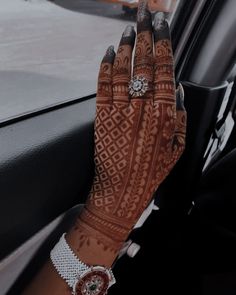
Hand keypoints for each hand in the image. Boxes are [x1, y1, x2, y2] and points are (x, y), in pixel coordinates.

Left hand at [72, 0, 185, 264]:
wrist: (120, 191)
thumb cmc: (149, 173)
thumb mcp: (176, 150)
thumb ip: (179, 119)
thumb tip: (177, 93)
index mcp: (163, 116)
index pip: (165, 73)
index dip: (163, 47)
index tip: (162, 29)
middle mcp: (142, 110)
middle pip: (144, 65)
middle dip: (145, 38)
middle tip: (145, 17)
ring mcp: (120, 112)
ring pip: (122, 72)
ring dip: (125, 48)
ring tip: (128, 30)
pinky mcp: (102, 118)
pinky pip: (103, 87)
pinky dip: (105, 68)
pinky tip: (108, 54)